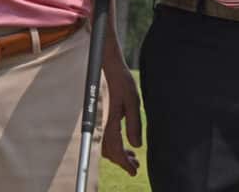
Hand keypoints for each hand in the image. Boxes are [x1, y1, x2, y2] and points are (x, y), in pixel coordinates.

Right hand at [101, 45, 140, 175]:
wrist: (111, 68)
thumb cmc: (122, 82)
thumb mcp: (133, 102)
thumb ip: (134, 124)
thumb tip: (136, 145)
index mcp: (111, 120)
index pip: (115, 148)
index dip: (124, 162)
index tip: (133, 171)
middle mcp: (103, 122)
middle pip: (108, 150)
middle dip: (122, 161)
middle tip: (135, 166)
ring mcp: (102, 120)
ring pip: (106, 145)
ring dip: (118, 154)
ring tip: (133, 157)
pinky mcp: (104, 117)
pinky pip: (106, 137)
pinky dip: (115, 145)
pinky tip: (127, 144)